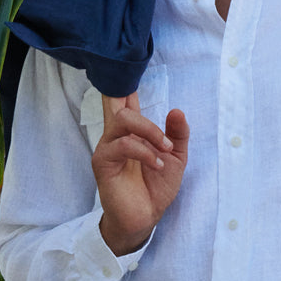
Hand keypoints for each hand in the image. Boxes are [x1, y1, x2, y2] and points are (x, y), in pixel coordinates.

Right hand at [91, 91, 188, 255]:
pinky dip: (145, 153)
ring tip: (164, 151)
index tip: (128, 62)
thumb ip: (177, 133)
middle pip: (118, 101)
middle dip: (138, 104)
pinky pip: (123, 146)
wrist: (146, 218)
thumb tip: (177, 110)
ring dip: (149, 132)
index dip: (123, 80)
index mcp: (131, 130)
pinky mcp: (103, 163)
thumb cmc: (156, 187)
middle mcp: (116, 135)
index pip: (123, 98)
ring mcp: (107, 147)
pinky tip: (156, 165)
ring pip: (122, 120)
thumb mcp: (175, 157)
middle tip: (164, 137)